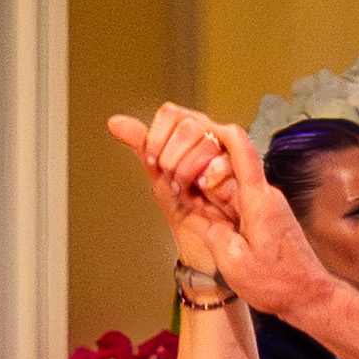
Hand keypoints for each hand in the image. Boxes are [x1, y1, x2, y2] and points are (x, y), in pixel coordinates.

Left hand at [108, 103, 250, 280]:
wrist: (203, 244)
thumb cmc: (186, 211)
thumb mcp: (159, 176)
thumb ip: (142, 146)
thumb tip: (115, 122)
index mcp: (189, 134)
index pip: (171, 113)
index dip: (157, 136)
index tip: (153, 160)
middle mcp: (209, 138)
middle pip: (187, 125)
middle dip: (172, 157)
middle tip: (172, 179)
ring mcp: (227, 154)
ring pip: (205, 140)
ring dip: (189, 169)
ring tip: (188, 188)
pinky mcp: (243, 171)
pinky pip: (224, 161)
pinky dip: (209, 178)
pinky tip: (204, 189)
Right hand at [109, 106, 334, 321]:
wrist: (310, 297)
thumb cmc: (279, 283)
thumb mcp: (234, 261)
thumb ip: (211, 232)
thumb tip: (192, 213)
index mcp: (257, 200)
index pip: (240, 147)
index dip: (216, 130)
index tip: (194, 126)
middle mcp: (264, 195)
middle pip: (228, 162)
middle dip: (199, 160)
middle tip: (174, 168)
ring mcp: (267, 205)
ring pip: (231, 181)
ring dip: (206, 183)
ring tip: (183, 191)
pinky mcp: (267, 217)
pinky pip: (238, 199)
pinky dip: (218, 200)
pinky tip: (204, 210)